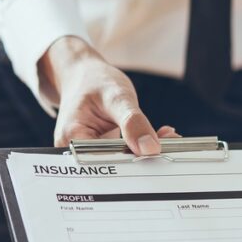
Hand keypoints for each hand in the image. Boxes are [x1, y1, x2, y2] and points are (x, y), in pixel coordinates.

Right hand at [38, 36, 178, 153]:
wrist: (85, 75)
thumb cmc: (94, 81)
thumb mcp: (116, 95)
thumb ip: (132, 122)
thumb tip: (150, 148)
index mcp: (72, 138)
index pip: (104, 161)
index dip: (132, 160)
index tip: (157, 150)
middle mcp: (77, 151)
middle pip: (112, 167)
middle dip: (142, 157)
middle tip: (169, 140)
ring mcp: (89, 153)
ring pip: (121, 164)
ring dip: (144, 152)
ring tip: (165, 136)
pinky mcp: (102, 152)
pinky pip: (123, 156)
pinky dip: (141, 147)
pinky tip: (155, 136)